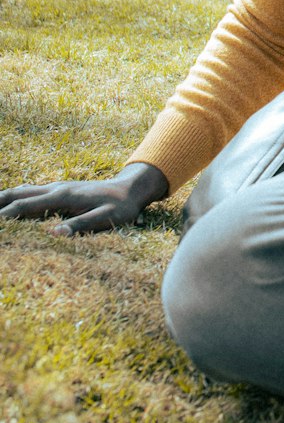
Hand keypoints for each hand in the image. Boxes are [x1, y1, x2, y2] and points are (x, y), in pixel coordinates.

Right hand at [0, 163, 168, 236]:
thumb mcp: (106, 218)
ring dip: (3, 198)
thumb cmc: (121, 206)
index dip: (5, 215)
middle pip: (17, 193)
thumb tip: (55, 233)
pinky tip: (8, 203)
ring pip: (22, 190)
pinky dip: (15, 196)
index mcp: (63, 196)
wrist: (131, 188)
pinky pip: (31, 192)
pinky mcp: (60, 190)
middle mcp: (55, 189)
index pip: (25, 206)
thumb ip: (81, 225)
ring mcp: (56, 188)